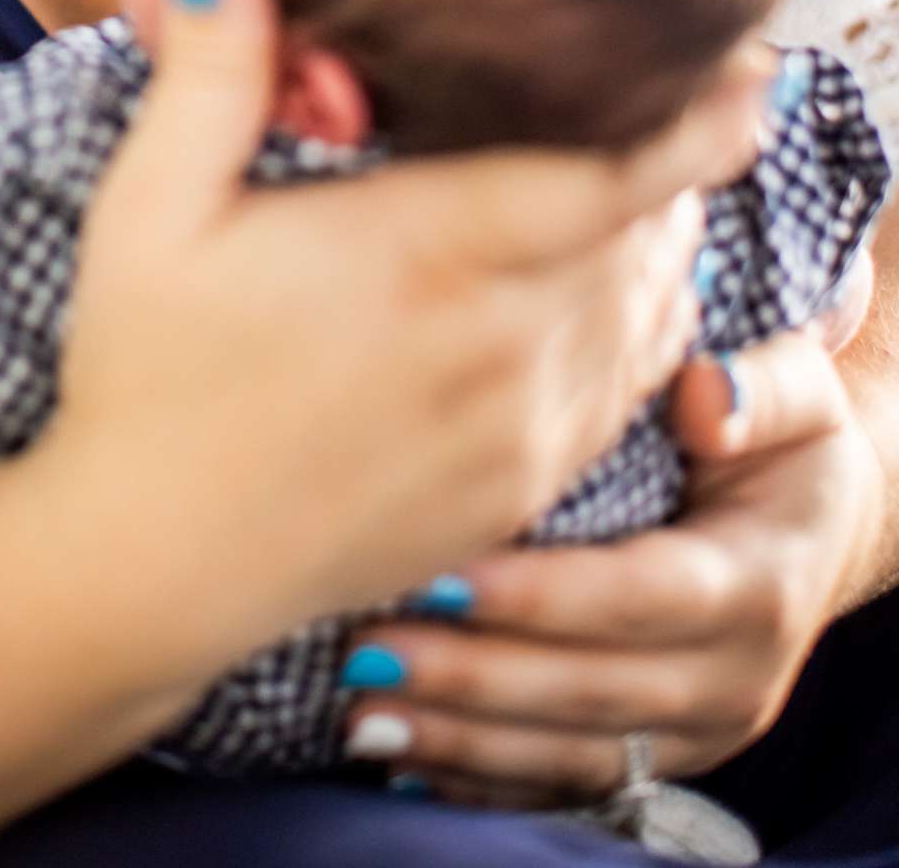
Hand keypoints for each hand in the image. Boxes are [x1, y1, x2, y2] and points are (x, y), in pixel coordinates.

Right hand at [43, 0, 749, 696]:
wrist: (149, 567)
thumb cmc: (145, 371)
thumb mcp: (151, 208)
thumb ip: (209, 74)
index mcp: (426, 254)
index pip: (615, 176)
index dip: (691, 120)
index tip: (727, 67)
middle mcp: (501, 344)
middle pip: (649, 231)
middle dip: (663, 161)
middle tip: (646, 89)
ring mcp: (523, 429)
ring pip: (652, 310)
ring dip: (658, 240)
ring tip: (635, 174)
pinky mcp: (521, 488)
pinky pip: (627, 388)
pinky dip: (642, 325)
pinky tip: (608, 285)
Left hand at [340, 330, 886, 809]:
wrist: (814, 529)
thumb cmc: (783, 442)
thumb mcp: (798, 398)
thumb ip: (760, 390)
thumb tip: (705, 396)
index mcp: (759, 584)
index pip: (641, 597)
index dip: (542, 594)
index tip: (441, 575)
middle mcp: (733, 677)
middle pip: (592, 688)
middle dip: (474, 674)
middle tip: (367, 646)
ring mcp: (696, 733)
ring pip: (572, 753)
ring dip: (462, 739)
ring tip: (360, 710)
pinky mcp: (658, 760)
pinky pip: (568, 784)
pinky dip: (484, 779)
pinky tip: (402, 757)